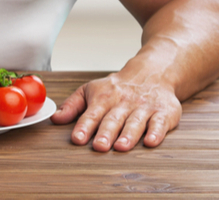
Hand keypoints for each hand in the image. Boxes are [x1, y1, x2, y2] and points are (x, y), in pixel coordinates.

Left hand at [50, 72, 181, 151]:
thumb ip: (72, 106)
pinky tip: (151, 142)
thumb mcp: (91, 90)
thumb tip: (55, 119)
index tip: (77, 139)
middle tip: (99, 146)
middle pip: (113, 119)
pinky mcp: (164, 112)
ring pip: (135, 122)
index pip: (92, 114)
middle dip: (106, 133)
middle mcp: (123, 102)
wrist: (152, 73)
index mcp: (104, 98)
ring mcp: (144, 107)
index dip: (84, 127)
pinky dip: (156, 132)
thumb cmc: (116, 87)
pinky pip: (160, 122)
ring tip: (121, 147)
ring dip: (128, 135)